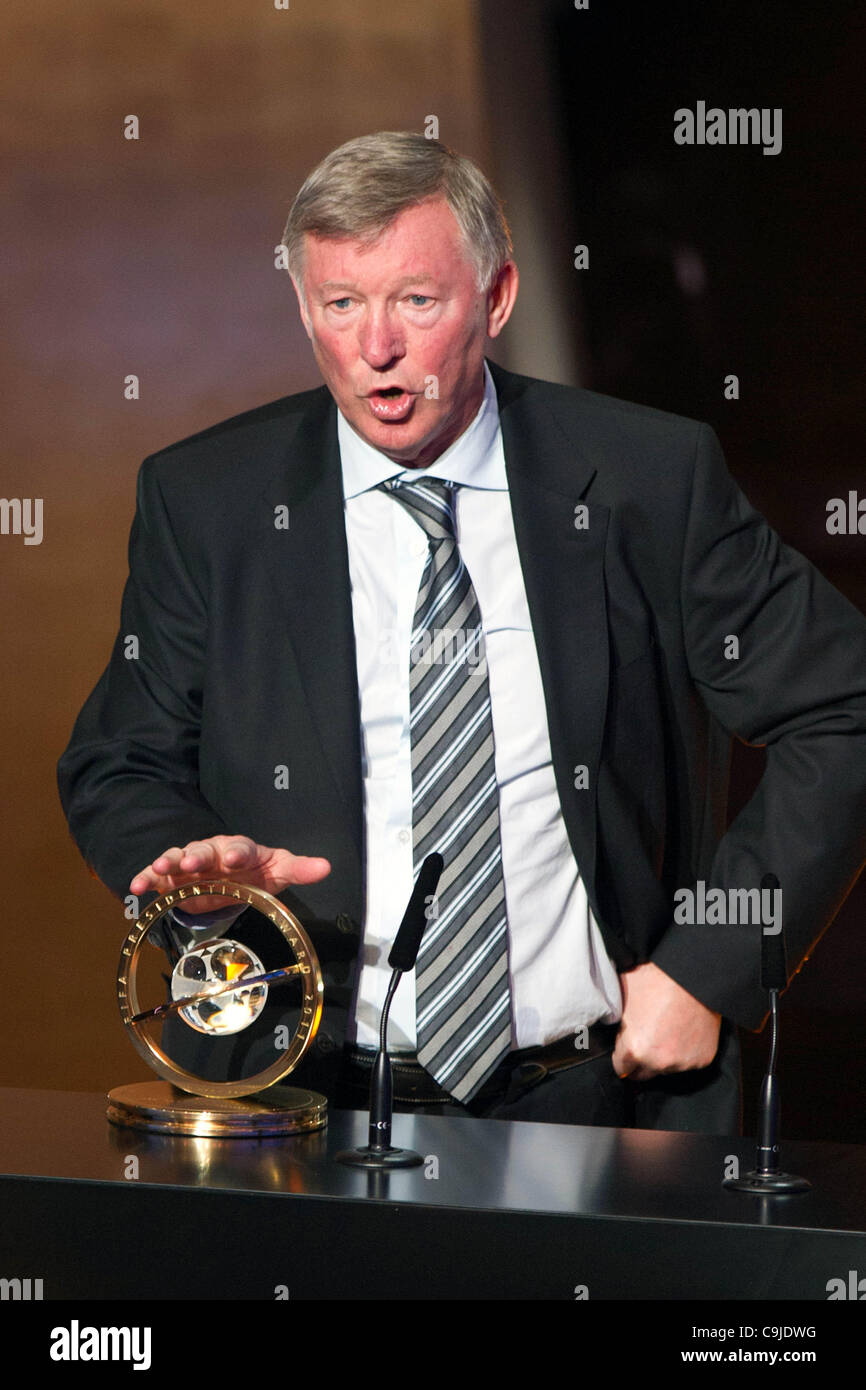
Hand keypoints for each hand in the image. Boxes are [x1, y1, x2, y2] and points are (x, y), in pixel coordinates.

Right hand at [129, 835, 330, 914]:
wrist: (231, 877)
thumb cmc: (255, 871)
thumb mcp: (279, 870)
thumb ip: (300, 869)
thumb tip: (326, 867)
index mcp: (240, 849)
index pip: (240, 847)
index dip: (237, 853)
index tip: (235, 859)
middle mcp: (213, 852)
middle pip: (204, 850)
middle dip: (197, 855)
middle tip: (191, 861)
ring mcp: (190, 864)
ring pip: (176, 858)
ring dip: (168, 862)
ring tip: (159, 868)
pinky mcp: (173, 879)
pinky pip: (157, 877)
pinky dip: (146, 879)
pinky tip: (136, 888)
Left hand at [612, 961, 720, 1081]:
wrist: (691, 975)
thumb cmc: (655, 980)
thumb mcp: (622, 997)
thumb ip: (615, 1022)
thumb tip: (609, 1028)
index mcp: (635, 1049)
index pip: (621, 1068)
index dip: (621, 1055)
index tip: (625, 1049)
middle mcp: (659, 1062)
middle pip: (644, 1074)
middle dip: (642, 1060)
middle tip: (646, 1038)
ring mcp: (683, 1062)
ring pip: (668, 1068)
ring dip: (665, 1056)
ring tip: (667, 1030)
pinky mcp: (703, 1058)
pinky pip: (689, 1061)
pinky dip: (686, 1051)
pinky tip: (683, 1031)